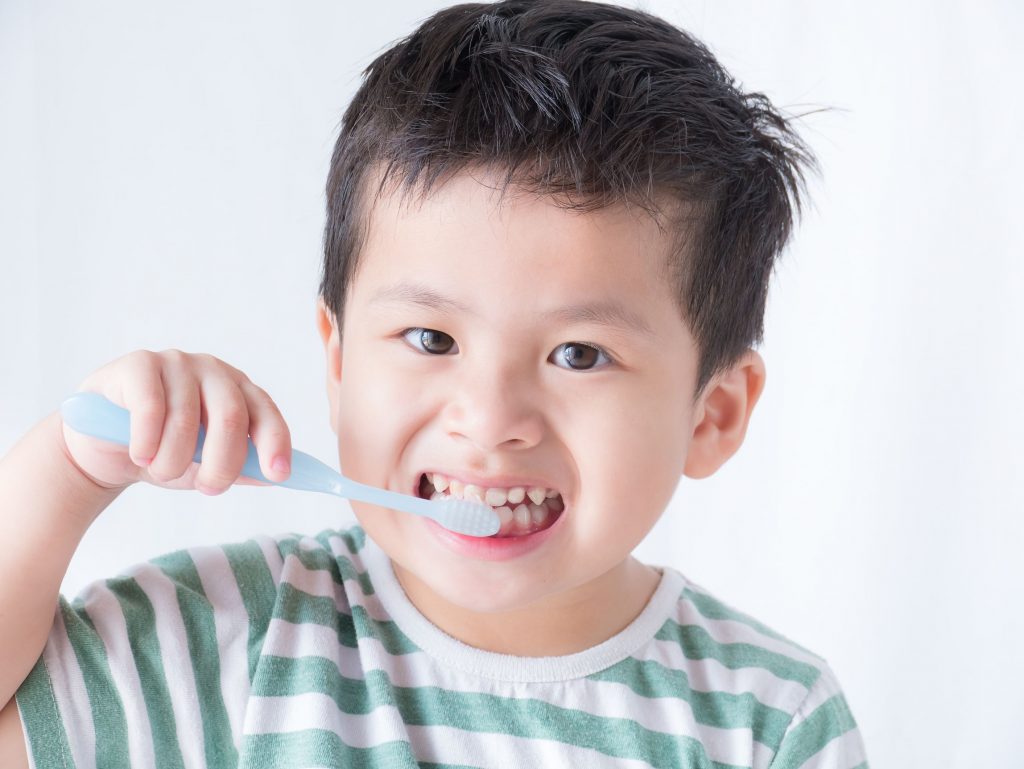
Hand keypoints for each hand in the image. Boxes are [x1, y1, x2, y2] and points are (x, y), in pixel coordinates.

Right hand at [60, 349, 291, 493]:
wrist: (103, 447)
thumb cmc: (163, 453)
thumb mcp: (204, 466)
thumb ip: (238, 469)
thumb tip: (272, 477)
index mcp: (239, 392)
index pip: (266, 413)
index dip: (274, 443)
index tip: (277, 475)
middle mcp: (214, 371)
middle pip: (231, 416)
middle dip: (222, 463)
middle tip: (209, 488)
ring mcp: (177, 362)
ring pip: (186, 420)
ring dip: (173, 461)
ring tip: (161, 472)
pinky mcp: (140, 364)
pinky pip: (150, 407)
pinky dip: (147, 442)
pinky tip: (140, 454)